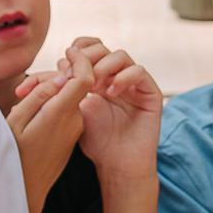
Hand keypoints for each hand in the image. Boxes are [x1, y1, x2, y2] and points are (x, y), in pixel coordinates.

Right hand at [9, 58, 92, 210]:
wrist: (27, 189)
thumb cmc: (15, 155)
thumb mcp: (17, 121)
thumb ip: (39, 95)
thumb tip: (59, 78)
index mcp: (60, 113)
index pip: (84, 78)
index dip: (81, 59)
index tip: (70, 49)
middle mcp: (74, 119)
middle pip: (80, 84)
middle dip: (64, 72)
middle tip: (35, 79)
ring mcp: (75, 128)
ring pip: (74, 96)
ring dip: (59, 88)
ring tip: (28, 96)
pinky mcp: (73, 134)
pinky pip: (70, 109)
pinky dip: (59, 101)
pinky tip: (38, 109)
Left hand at [67, 41, 162, 180]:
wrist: (117, 165)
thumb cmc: (96, 141)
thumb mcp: (75, 109)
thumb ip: (70, 85)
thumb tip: (61, 59)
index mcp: (99, 77)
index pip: (89, 48)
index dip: (76, 52)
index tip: (63, 68)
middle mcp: (117, 76)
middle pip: (103, 48)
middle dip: (86, 58)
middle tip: (76, 75)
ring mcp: (135, 83)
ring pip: (120, 55)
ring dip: (103, 66)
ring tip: (93, 85)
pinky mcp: (150, 92)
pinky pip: (139, 71)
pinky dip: (123, 77)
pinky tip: (110, 93)